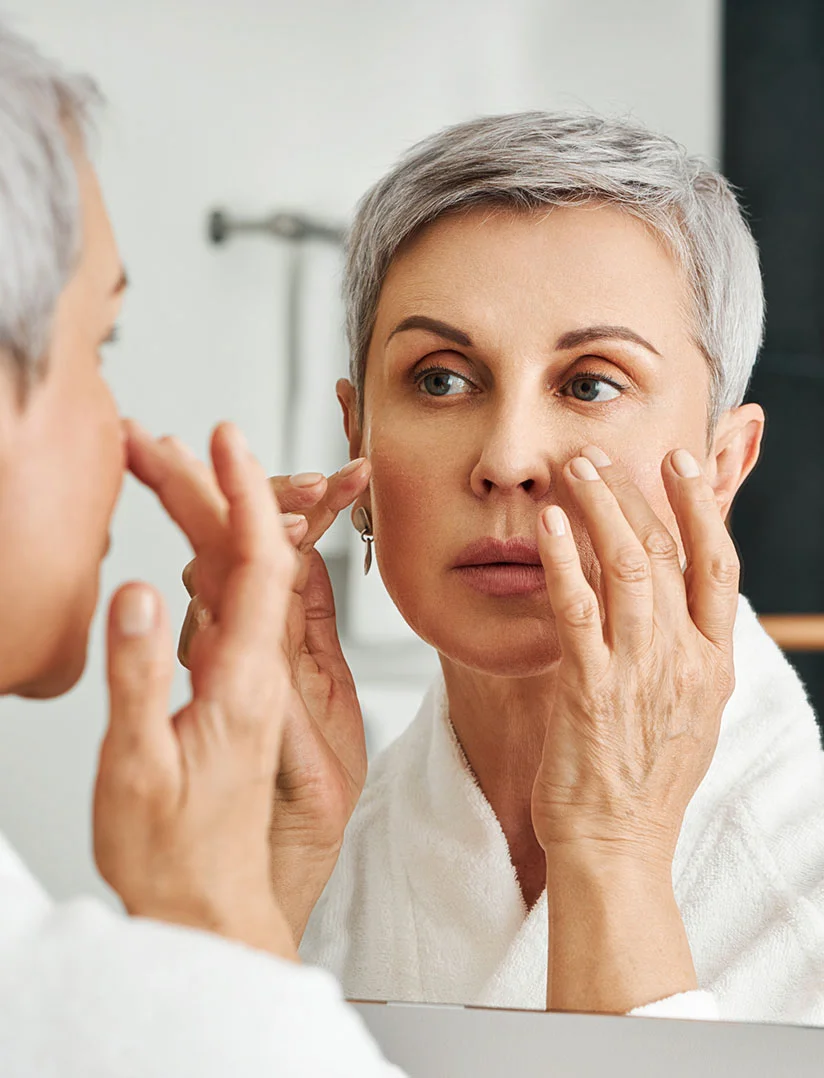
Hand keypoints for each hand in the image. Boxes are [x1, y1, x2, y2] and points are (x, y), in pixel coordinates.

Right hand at [179, 460, 370, 940]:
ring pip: (235, 576)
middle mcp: (258, 670)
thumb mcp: (142, 767)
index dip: (246, 495)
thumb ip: (141, 678)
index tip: (224, 440)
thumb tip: (142, 592)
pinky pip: (226, 608)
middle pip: (245, 557)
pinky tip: (182, 540)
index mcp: (247, 682)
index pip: (262, 565)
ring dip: (202, 516)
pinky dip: (202, 561)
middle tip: (151, 442)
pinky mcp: (232, 687)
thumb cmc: (173, 851)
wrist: (205, 905)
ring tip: (158, 466)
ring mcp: (248, 677)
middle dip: (205, 489)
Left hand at [531, 445, 737, 1010]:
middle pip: (667, 553)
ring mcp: (638, 673)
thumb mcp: (687, 713)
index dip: (699, 508)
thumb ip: (681, 655)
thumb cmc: (642, 783)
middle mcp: (683, 660)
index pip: (717, 567)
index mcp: (712, 663)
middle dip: (635, 494)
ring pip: (626, 568)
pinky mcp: (589, 689)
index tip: (678, 464)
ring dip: (601, 509)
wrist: (617, 847)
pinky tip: (549, 526)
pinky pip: (577, 610)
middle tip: (604, 454)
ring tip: (576, 469)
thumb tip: (666, 607)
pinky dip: (563, 562)